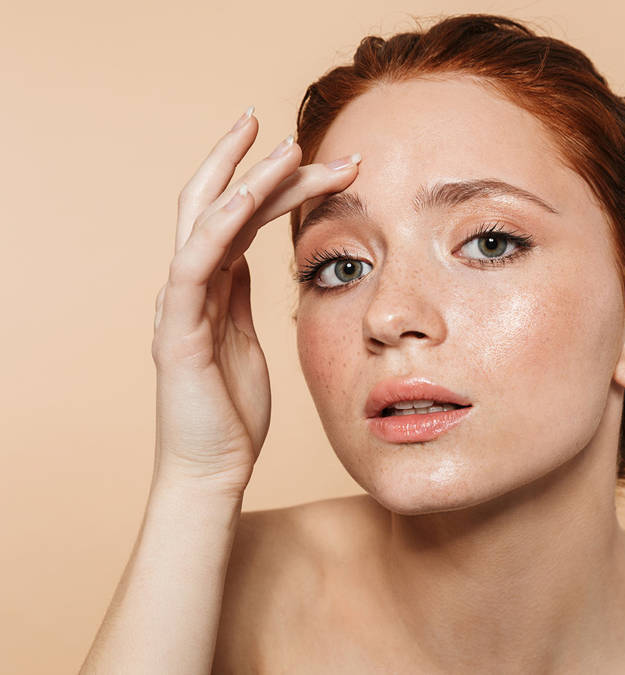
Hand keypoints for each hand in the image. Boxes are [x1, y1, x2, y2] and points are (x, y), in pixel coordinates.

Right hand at [150, 107, 359, 495]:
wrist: (211, 469)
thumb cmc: (232, 412)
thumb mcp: (244, 340)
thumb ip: (240, 298)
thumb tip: (250, 261)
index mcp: (213, 286)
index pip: (241, 218)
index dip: (272, 185)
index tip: (314, 158)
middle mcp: (191, 284)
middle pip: (217, 204)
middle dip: (252, 163)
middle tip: (289, 131)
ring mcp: (180, 303)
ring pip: (205, 221)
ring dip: (245, 179)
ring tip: (284, 147)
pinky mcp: (178, 329)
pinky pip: (195, 264)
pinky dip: (220, 225)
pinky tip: (249, 196)